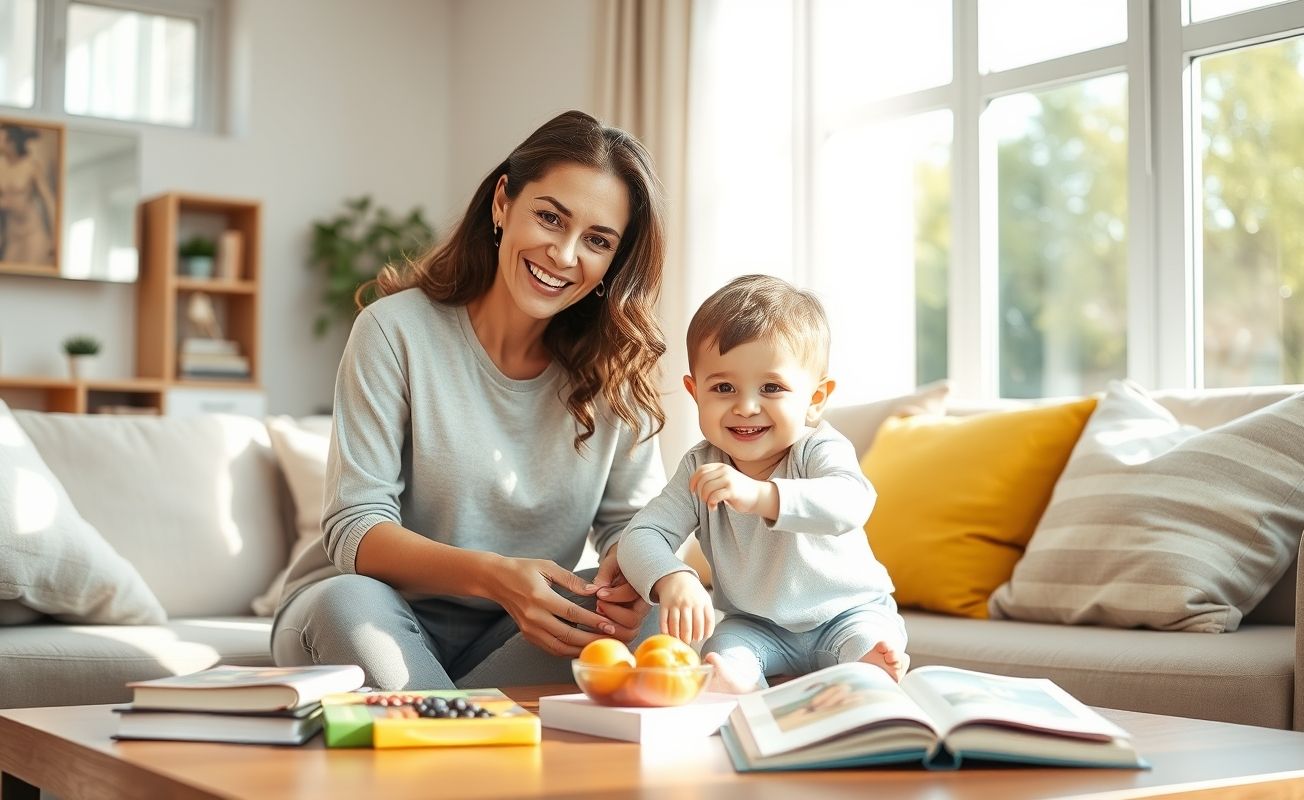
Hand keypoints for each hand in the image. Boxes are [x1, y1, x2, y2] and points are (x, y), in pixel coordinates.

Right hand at [485, 556, 616, 656]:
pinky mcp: (527, 635)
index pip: (572, 613)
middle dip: (592, 639)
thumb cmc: (523, 569)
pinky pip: (551, 648)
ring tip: (600, 646)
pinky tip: (581, 647)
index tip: (609, 624)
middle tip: (610, 639)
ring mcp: (529, 629)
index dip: (592, 620)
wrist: (496, 580)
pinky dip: (567, 651)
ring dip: (581, 649)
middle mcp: (534, 617)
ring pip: (559, 647)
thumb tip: (594, 590)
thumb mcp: (548, 567)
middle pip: (568, 635)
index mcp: (540, 598)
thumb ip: (572, 580)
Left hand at [592, 543, 651, 642]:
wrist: (626, 567)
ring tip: (597, 612)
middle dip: (612, 613)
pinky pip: (624, 637)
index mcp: (644, 585)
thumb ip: (605, 574)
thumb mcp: (612, 562)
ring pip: (630, 633)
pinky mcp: (631, 625)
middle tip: (598, 604)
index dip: (614, 596)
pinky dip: (610, 634)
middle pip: (633, 619)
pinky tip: (598, 621)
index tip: (599, 593)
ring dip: (610, 626)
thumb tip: (596, 588)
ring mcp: (638, 617)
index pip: (631, 595)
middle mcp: (644, 604)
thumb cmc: (619, 563)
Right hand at [653, 571, 714, 643]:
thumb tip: (707, 634)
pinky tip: (668, 635)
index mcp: (701, 602)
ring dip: (677, 636)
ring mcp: (675, 603)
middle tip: (688, 642)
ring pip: (675, 625)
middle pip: (689, 626)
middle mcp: (688, 603)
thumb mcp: (704, 599)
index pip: (705, 622)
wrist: (676, 577)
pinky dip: (665, 630)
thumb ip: (708, 615)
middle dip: (689, 638)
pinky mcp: (664, 604)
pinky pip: (663, 620)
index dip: (703, 633)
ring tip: (680, 641)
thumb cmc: (693, 593)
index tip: (700, 638)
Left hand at [689, 462, 773, 515]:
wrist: (759, 496)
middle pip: (702, 479)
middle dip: (698, 491)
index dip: (693, 481)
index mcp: (721, 467)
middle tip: (703, 499)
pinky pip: (714, 496)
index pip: (701, 470)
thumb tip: (694, 485)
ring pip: (706, 488)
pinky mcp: (732, 491)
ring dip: (704, 498)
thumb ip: (713, 479)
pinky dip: (711, 504)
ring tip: (709, 504)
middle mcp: (724, 471)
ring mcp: (729, 480)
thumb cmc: (739, 490)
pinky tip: (714, 508)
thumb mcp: (725, 479)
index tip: (692, 491)